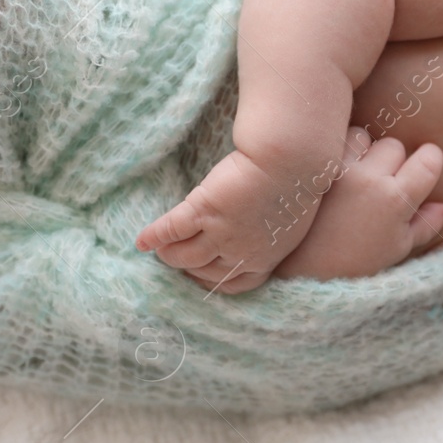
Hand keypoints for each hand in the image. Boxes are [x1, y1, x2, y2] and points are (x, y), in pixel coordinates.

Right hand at [135, 147, 326, 294]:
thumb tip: (264, 224)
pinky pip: (172, 230)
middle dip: (190, 269)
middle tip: (177, 259)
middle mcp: (242, 252)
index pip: (236, 283)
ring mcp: (221, 234)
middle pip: (206, 272)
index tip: (203, 277)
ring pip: (185, 256)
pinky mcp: (204, 211)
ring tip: (160, 251)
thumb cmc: (300, 179)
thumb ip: (272, 228)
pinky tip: (142, 241)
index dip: (215, 282)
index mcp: (267, 257)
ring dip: (170, 255)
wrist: (292, 159)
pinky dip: (154, 237)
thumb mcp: (291, 216)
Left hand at [273, 131, 442, 280]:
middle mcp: (369, 179)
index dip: (430, 159)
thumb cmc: (353, 266)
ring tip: (355, 176)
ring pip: (365, 138)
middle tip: (382, 182)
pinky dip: (338, 153)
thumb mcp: (394, 251)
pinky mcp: (314, 167)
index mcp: (395, 201)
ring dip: (364, 152)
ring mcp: (339, 170)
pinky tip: (334, 173)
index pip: (429, 159)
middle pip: (395, 146)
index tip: (423, 167)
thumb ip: (424, 226)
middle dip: (393, 160)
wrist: (301, 270)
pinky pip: (334, 144)